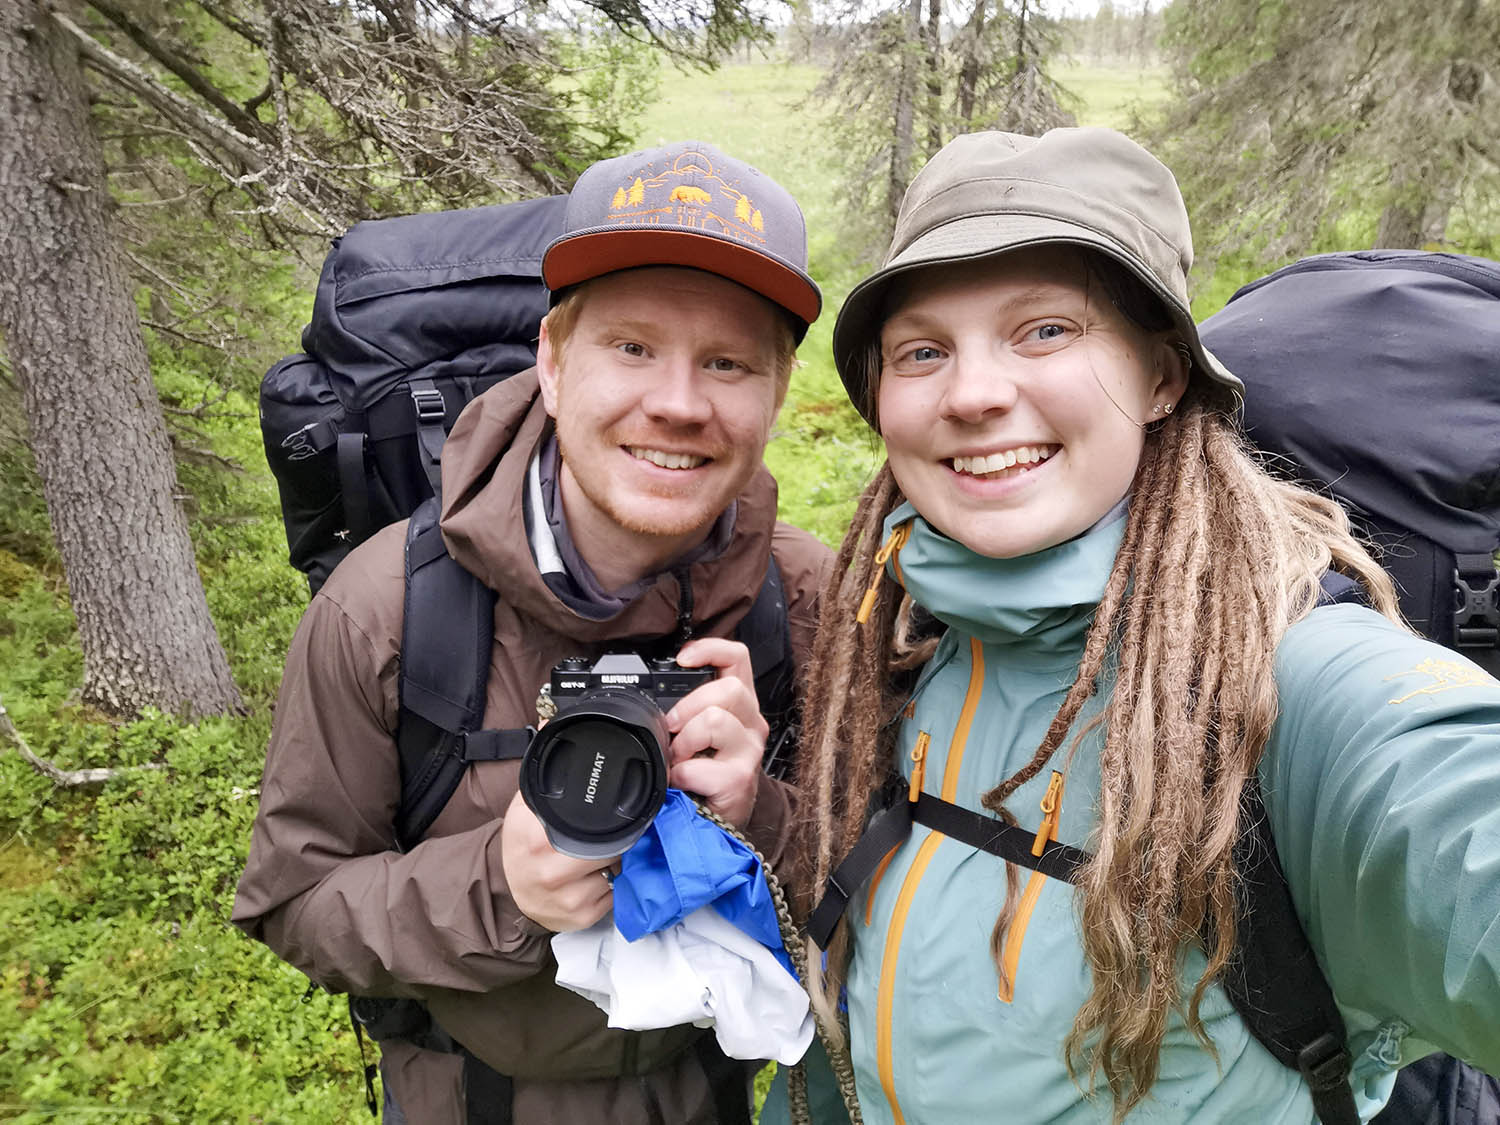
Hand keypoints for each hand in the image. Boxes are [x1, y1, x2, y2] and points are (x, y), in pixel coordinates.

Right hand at [500, 791, 616, 931]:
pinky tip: (593, 878)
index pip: (596, 828)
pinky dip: (611, 885)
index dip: (610, 821)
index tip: (612, 818)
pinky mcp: (581, 918)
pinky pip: (614, 895)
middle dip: (615, 842)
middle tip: (606, 838)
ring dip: (615, 864)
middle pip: (611, 849)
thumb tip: (574, 764)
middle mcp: (552, 873)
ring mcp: (568, 899)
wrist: (507, 890)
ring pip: (616, 872)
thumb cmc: (523, 846)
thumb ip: (548, 786)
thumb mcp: (525, 811)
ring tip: (597, 859)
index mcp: (538, 841)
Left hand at [664, 637, 767, 829]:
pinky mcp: (739, 778)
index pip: (737, 657)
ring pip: (714, 720)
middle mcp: (750, 721)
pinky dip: (682, 774)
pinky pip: (700, 766)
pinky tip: (683, 781)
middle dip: (688, 706)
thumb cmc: (707, 769)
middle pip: (728, 689)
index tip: (683, 659)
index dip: (711, 649)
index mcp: (739, 703)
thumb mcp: (699, 730)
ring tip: (679, 758)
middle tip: (672, 728)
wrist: (721, 817)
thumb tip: (650, 691)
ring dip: (684, 742)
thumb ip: (687, 707)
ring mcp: (748, 749)